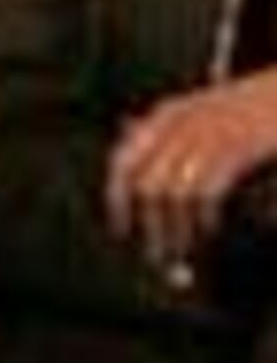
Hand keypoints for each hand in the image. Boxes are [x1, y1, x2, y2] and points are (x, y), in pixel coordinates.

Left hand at [107, 71, 276, 288]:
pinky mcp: (235, 147)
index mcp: (165, 115)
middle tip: (157, 254)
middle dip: (151, 225)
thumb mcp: (197, 112)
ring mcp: (206, 134)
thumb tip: (134, 178)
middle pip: (148, 184)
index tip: (120, 229)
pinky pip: (206, 190)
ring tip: (183, 249)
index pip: (124, 161)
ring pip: (174, 193)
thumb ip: (165, 138)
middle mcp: (178, 124)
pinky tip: (209, 228)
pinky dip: (205, 215)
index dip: (116, 199)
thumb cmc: (244, 108)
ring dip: (177, 228)